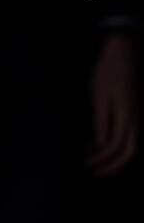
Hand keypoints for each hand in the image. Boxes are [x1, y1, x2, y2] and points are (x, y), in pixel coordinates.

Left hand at [87, 31, 137, 176]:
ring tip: (89, 157)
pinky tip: (94, 142)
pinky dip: (111, 142)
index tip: (87, 164)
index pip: (116, 147)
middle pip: (128, 151)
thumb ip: (101, 121)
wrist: (122, 52)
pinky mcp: (131, 111)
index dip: (102, 159)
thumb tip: (101, 144)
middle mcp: (135, 119)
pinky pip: (126, 133)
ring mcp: (135, 115)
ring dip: (109, 154)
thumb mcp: (99, 97)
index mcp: (127, 116)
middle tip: (92, 170)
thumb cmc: (108, 72)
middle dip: (111, 164)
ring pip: (128, 144)